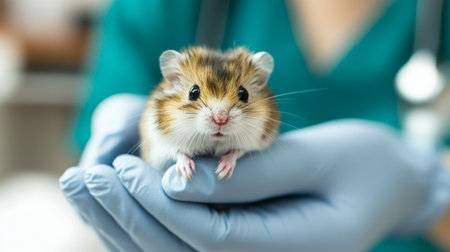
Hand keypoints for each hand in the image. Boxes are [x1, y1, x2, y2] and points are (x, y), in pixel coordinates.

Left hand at [61, 117, 449, 250]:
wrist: (389, 182)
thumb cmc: (365, 163)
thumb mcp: (321, 157)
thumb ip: (255, 172)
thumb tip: (182, 179)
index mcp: (298, 251)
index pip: (211, 238)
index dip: (160, 205)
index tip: (120, 167)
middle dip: (128, 216)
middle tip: (84, 177)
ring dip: (124, 223)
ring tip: (85, 187)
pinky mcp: (244, 243)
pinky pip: (188, 242)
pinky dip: (147, 222)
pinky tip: (118, 199)